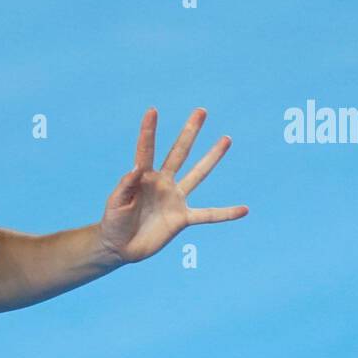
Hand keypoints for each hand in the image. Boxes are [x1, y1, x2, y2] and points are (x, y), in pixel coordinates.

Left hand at [97, 107, 247, 264]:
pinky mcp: (182, 218)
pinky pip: (208, 215)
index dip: (148, 131)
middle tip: (201, 111)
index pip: (147, 150)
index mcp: (143, 176)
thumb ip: (126, 185)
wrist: (119, 247)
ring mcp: (175, 199)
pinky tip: (244, 209)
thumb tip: (138, 167)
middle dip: (189, 132)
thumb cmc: (113, 222)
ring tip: (226, 138)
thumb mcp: (115, 203)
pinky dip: (226, 213)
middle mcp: (162, 182)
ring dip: (212, 157)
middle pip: (179, 152)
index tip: (152, 110)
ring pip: (198, 174)